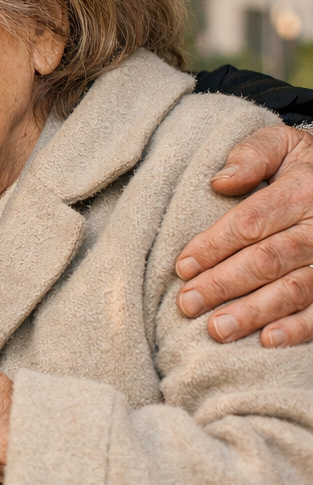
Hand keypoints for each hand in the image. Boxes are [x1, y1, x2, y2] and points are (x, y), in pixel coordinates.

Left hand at [175, 125, 312, 346]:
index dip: (214, 245)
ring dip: (254, 312)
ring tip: (217, 329)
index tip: (183, 266)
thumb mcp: (282, 143)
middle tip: (189, 304)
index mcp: (302, 190)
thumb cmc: (304, 163)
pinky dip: (300, 328)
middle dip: (224, 284)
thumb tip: (220, 180)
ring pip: (295, 289)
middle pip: (268, 260)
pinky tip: (268, 341)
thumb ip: (253, 154)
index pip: (250, 221)